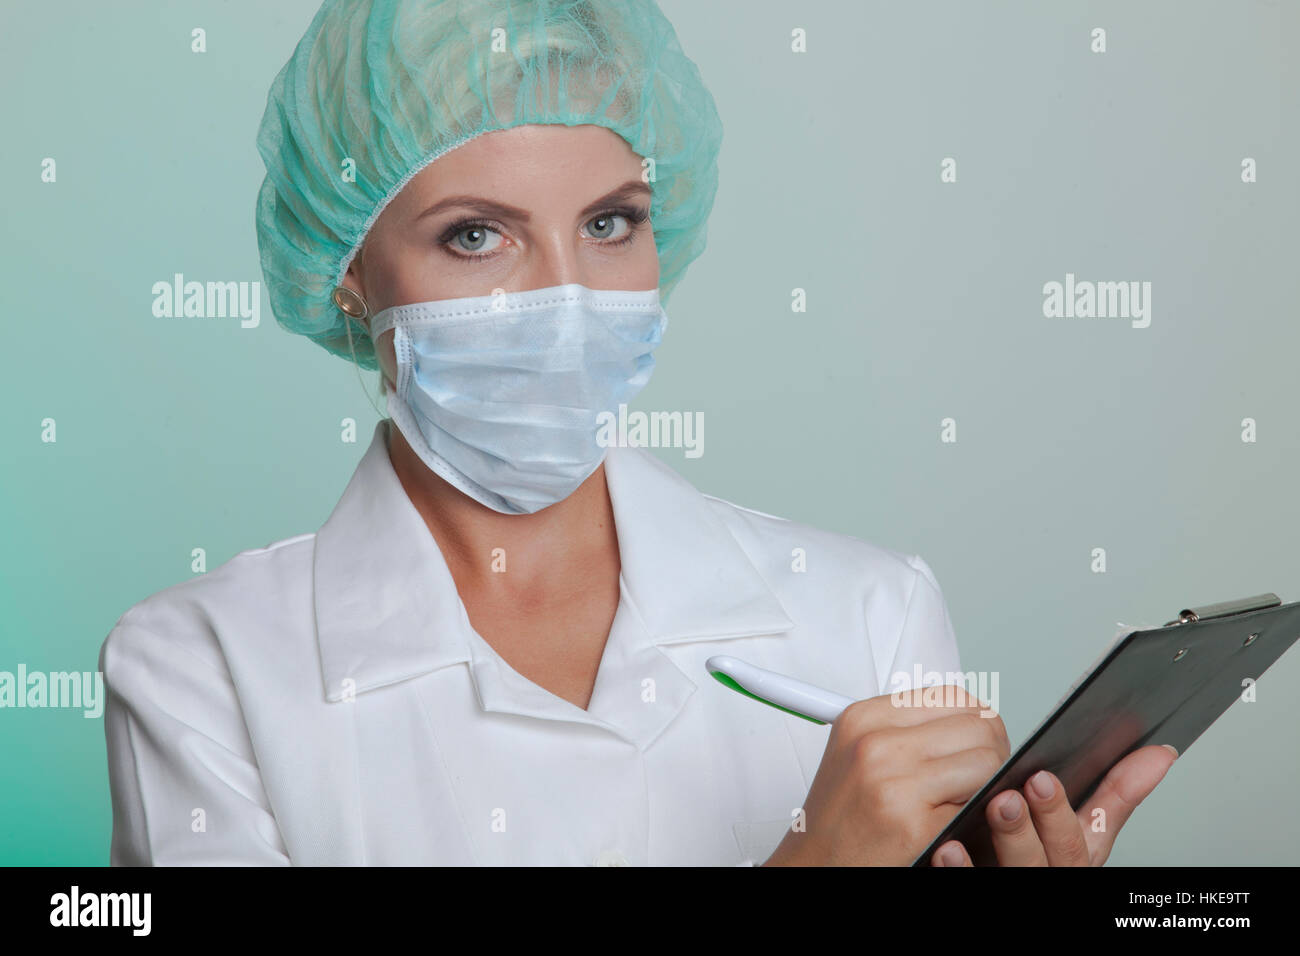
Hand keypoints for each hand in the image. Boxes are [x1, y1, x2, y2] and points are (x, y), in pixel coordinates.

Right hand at [763, 684, 1009, 865]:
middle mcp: (875, 743)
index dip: (976, 722)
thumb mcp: (859, 751)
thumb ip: (909, 727)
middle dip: (991, 752)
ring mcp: (893, 782)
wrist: (816, 865)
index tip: (975, 743)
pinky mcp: (913, 824)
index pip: (953, 696)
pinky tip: (950, 821)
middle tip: (977, 777)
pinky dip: (976, 815)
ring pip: (987, 761)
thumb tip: (975, 716)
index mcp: (863, 717)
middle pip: (978, 724)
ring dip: (987, 784)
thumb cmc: (842, 817)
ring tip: (959, 799)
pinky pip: (979, 804)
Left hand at [930, 743, 1177, 865]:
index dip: (1065, 813)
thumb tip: (1161, 753)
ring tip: (993, 804)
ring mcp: (1012, 886)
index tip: (1043, 777)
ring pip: (1014, 874)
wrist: (994, 880)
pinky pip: (969, 888)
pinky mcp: (978, 894)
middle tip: (1019, 789)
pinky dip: (961, 870)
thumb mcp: (1083, 832)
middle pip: (1051, 860)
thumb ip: (1115, 796)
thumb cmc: (1041, 858)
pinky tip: (948, 847)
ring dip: (1007, 840)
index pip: (1082, 841)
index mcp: (1072, 861)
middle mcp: (1046, 879)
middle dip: (1039, 823)